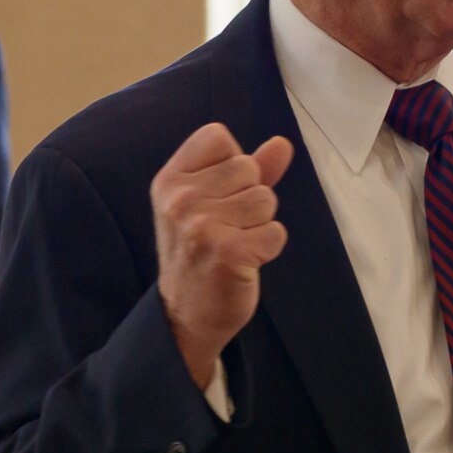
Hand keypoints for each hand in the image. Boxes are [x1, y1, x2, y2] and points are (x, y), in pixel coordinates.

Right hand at [152, 123, 293, 388]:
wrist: (185, 316)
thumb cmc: (199, 254)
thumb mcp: (210, 204)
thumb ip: (249, 170)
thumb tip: (282, 144)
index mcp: (170, 180)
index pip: (218, 136)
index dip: (231, 162)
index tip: (218, 195)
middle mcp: (180, 199)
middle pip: (248, 168)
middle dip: (250, 198)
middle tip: (226, 228)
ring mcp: (202, 226)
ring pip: (265, 200)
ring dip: (260, 224)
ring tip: (234, 243)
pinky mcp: (228, 252)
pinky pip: (275, 232)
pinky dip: (268, 248)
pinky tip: (244, 262)